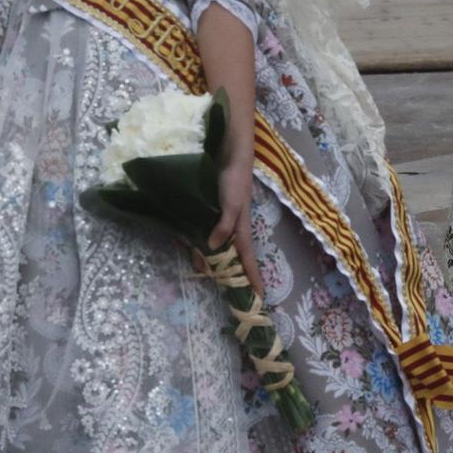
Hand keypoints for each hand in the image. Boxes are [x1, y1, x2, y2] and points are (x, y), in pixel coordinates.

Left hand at [207, 151, 262, 296]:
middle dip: (233, 274)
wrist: (232, 154)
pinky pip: (210, 233)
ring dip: (214, 259)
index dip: (253, 278)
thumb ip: (224, 226)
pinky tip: (193, 242)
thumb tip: (213, 249)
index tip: (259, 298)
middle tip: (230, 292)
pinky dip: (203, 241)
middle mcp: (234, 227)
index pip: (248, 260)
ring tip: (206, 270)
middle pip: (234, 257)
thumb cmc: (235, 179)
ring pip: (220, 246)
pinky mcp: (216, 211)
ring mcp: (225, 219)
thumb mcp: (232, 204)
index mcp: (242, 229)